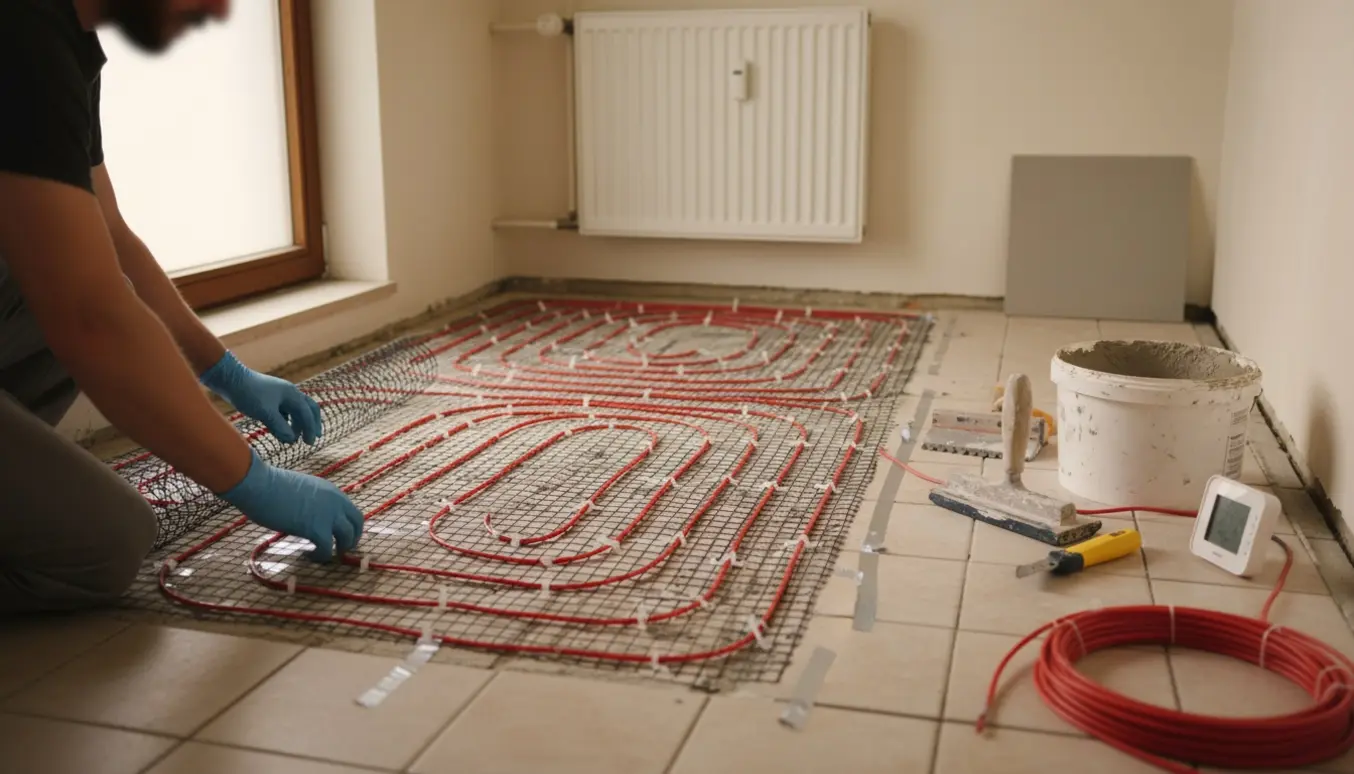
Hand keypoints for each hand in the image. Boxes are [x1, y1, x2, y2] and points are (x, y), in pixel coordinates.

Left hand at [200, 351, 321, 444]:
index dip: (310, 429)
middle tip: (313, 439)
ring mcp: (280, 395)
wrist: (230, 379)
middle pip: (308, 408)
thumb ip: (280, 427)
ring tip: (295, 438)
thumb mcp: (265, 413)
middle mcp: (290, 393)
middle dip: (312, 424)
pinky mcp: (271, 398)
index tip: (309, 443)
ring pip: (296, 410)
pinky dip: (287, 421)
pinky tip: (282, 430)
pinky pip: (285, 411)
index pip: (307, 413)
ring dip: (299, 424)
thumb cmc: (248, 394)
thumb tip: (292, 440)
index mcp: (292, 394)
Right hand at [219, 450, 362, 561]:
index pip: (352, 511)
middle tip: (341, 550)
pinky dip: (320, 556)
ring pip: (347, 538)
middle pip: (357, 524)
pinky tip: (308, 556)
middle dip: (352, 539)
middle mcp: (335, 502)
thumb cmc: (271, 485)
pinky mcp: (315, 529)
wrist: (260, 485)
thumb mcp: (302, 489)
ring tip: (324, 555)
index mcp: (331, 492)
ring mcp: (327, 515)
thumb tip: (309, 515)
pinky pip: (326, 549)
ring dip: (339, 549)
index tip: (342, 536)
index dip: (350, 526)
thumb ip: (312, 501)